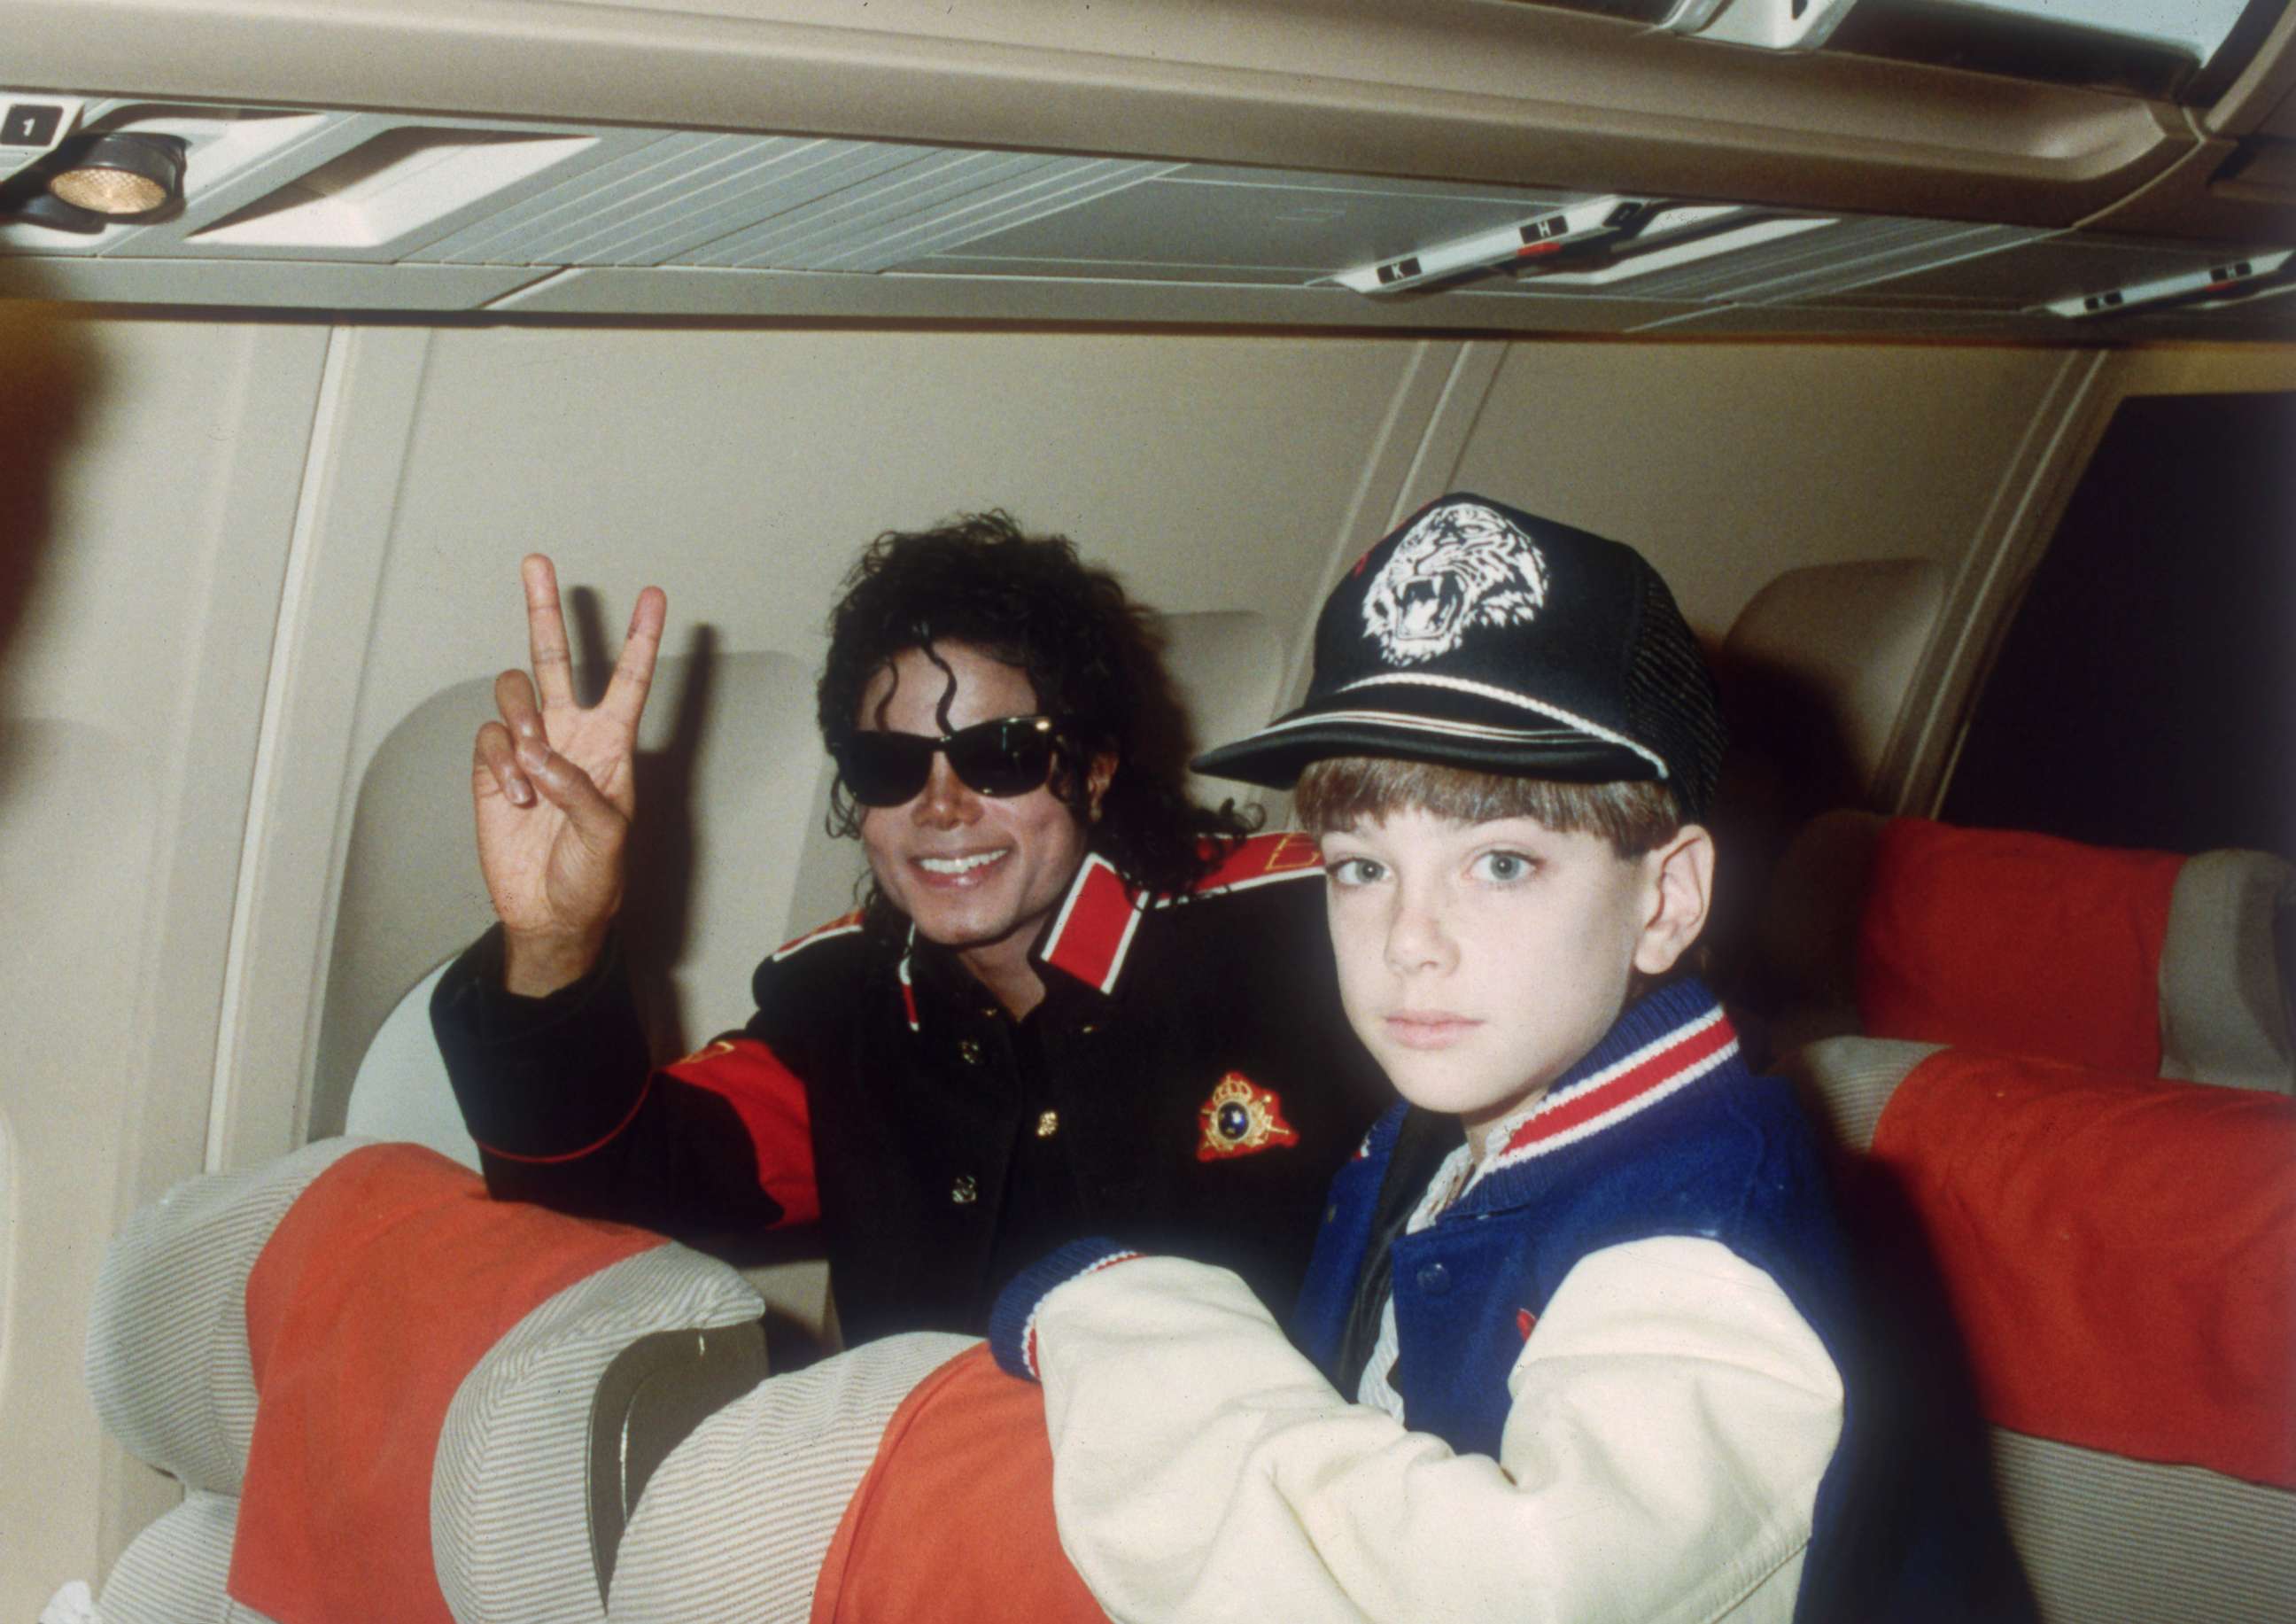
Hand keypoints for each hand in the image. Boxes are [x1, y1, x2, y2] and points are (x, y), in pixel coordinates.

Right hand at [470, 554, 665, 996]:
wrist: (548, 911)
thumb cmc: (592, 877)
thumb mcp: (608, 839)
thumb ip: (581, 792)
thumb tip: (540, 754)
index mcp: (612, 744)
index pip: (629, 680)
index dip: (641, 639)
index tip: (655, 595)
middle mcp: (569, 734)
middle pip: (556, 658)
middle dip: (545, 610)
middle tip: (537, 563)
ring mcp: (528, 747)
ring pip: (515, 691)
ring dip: (522, 720)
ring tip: (533, 764)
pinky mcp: (493, 768)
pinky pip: (489, 737)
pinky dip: (501, 762)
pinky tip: (518, 799)